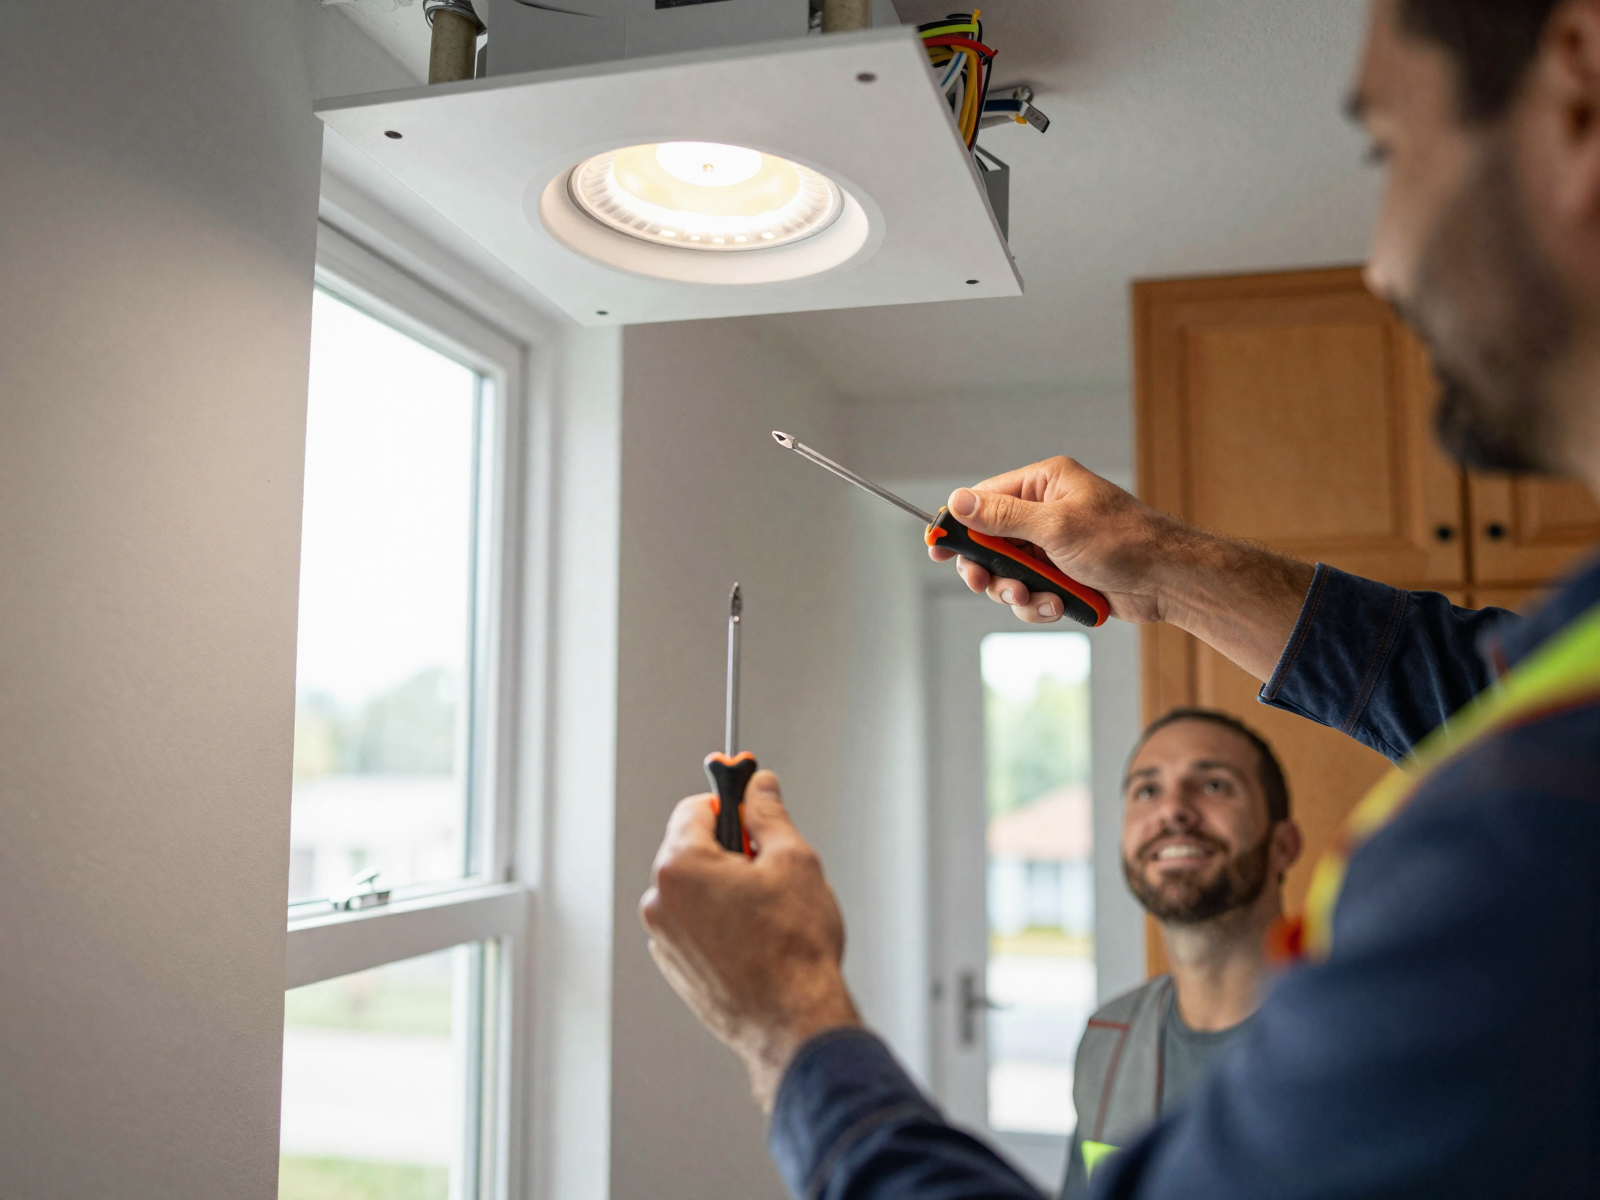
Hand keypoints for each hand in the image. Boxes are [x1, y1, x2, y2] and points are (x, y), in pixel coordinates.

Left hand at [640, 770, 860, 1112]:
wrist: (794, 1024)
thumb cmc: (794, 949)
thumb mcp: (793, 860)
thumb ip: (768, 814)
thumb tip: (759, 787)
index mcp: (680, 866)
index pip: (695, 808)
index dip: (731, 806)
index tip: (753, 813)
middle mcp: (660, 902)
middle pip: (691, 849)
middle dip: (729, 851)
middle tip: (770, 871)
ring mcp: (664, 940)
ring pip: (694, 891)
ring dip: (724, 889)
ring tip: (768, 914)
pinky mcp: (676, 969)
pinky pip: (694, 927)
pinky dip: (718, 924)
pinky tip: (756, 942)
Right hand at [930, 456, 1313, 679]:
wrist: (1169, 581)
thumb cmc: (1122, 542)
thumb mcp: (1055, 527)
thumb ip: (1003, 517)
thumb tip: (958, 501)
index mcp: (1045, 483)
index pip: (985, 498)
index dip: (960, 525)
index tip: (937, 547)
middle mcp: (1048, 510)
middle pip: (992, 541)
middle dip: (991, 569)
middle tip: (985, 584)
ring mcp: (1055, 545)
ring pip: (1010, 574)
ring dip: (1018, 593)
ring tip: (1038, 598)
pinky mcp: (1064, 575)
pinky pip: (1032, 593)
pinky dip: (1040, 604)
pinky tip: (1059, 605)